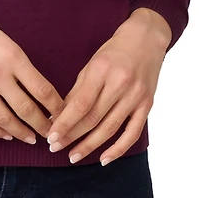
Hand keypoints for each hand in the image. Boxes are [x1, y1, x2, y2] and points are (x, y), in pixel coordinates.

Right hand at [0, 0, 65, 144]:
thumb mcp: (3, 38)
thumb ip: (18, 62)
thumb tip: (37, 88)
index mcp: (12, 56)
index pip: (42, 89)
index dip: (55, 106)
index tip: (63, 114)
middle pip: (27, 109)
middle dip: (43, 125)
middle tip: (52, 134)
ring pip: (5, 120)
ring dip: (21, 133)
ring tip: (31, 139)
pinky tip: (5, 134)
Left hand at [45, 7, 171, 164]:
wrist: (147, 39)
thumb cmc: (114, 51)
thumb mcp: (92, 63)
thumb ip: (77, 90)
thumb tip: (59, 115)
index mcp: (102, 70)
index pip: (80, 103)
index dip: (65, 123)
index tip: (51, 137)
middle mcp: (120, 84)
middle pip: (93, 118)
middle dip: (72, 136)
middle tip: (56, 148)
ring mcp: (136, 96)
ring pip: (110, 128)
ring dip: (90, 145)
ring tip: (74, 156)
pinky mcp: (147, 105)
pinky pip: (132, 133)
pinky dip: (118, 148)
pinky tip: (104, 159)